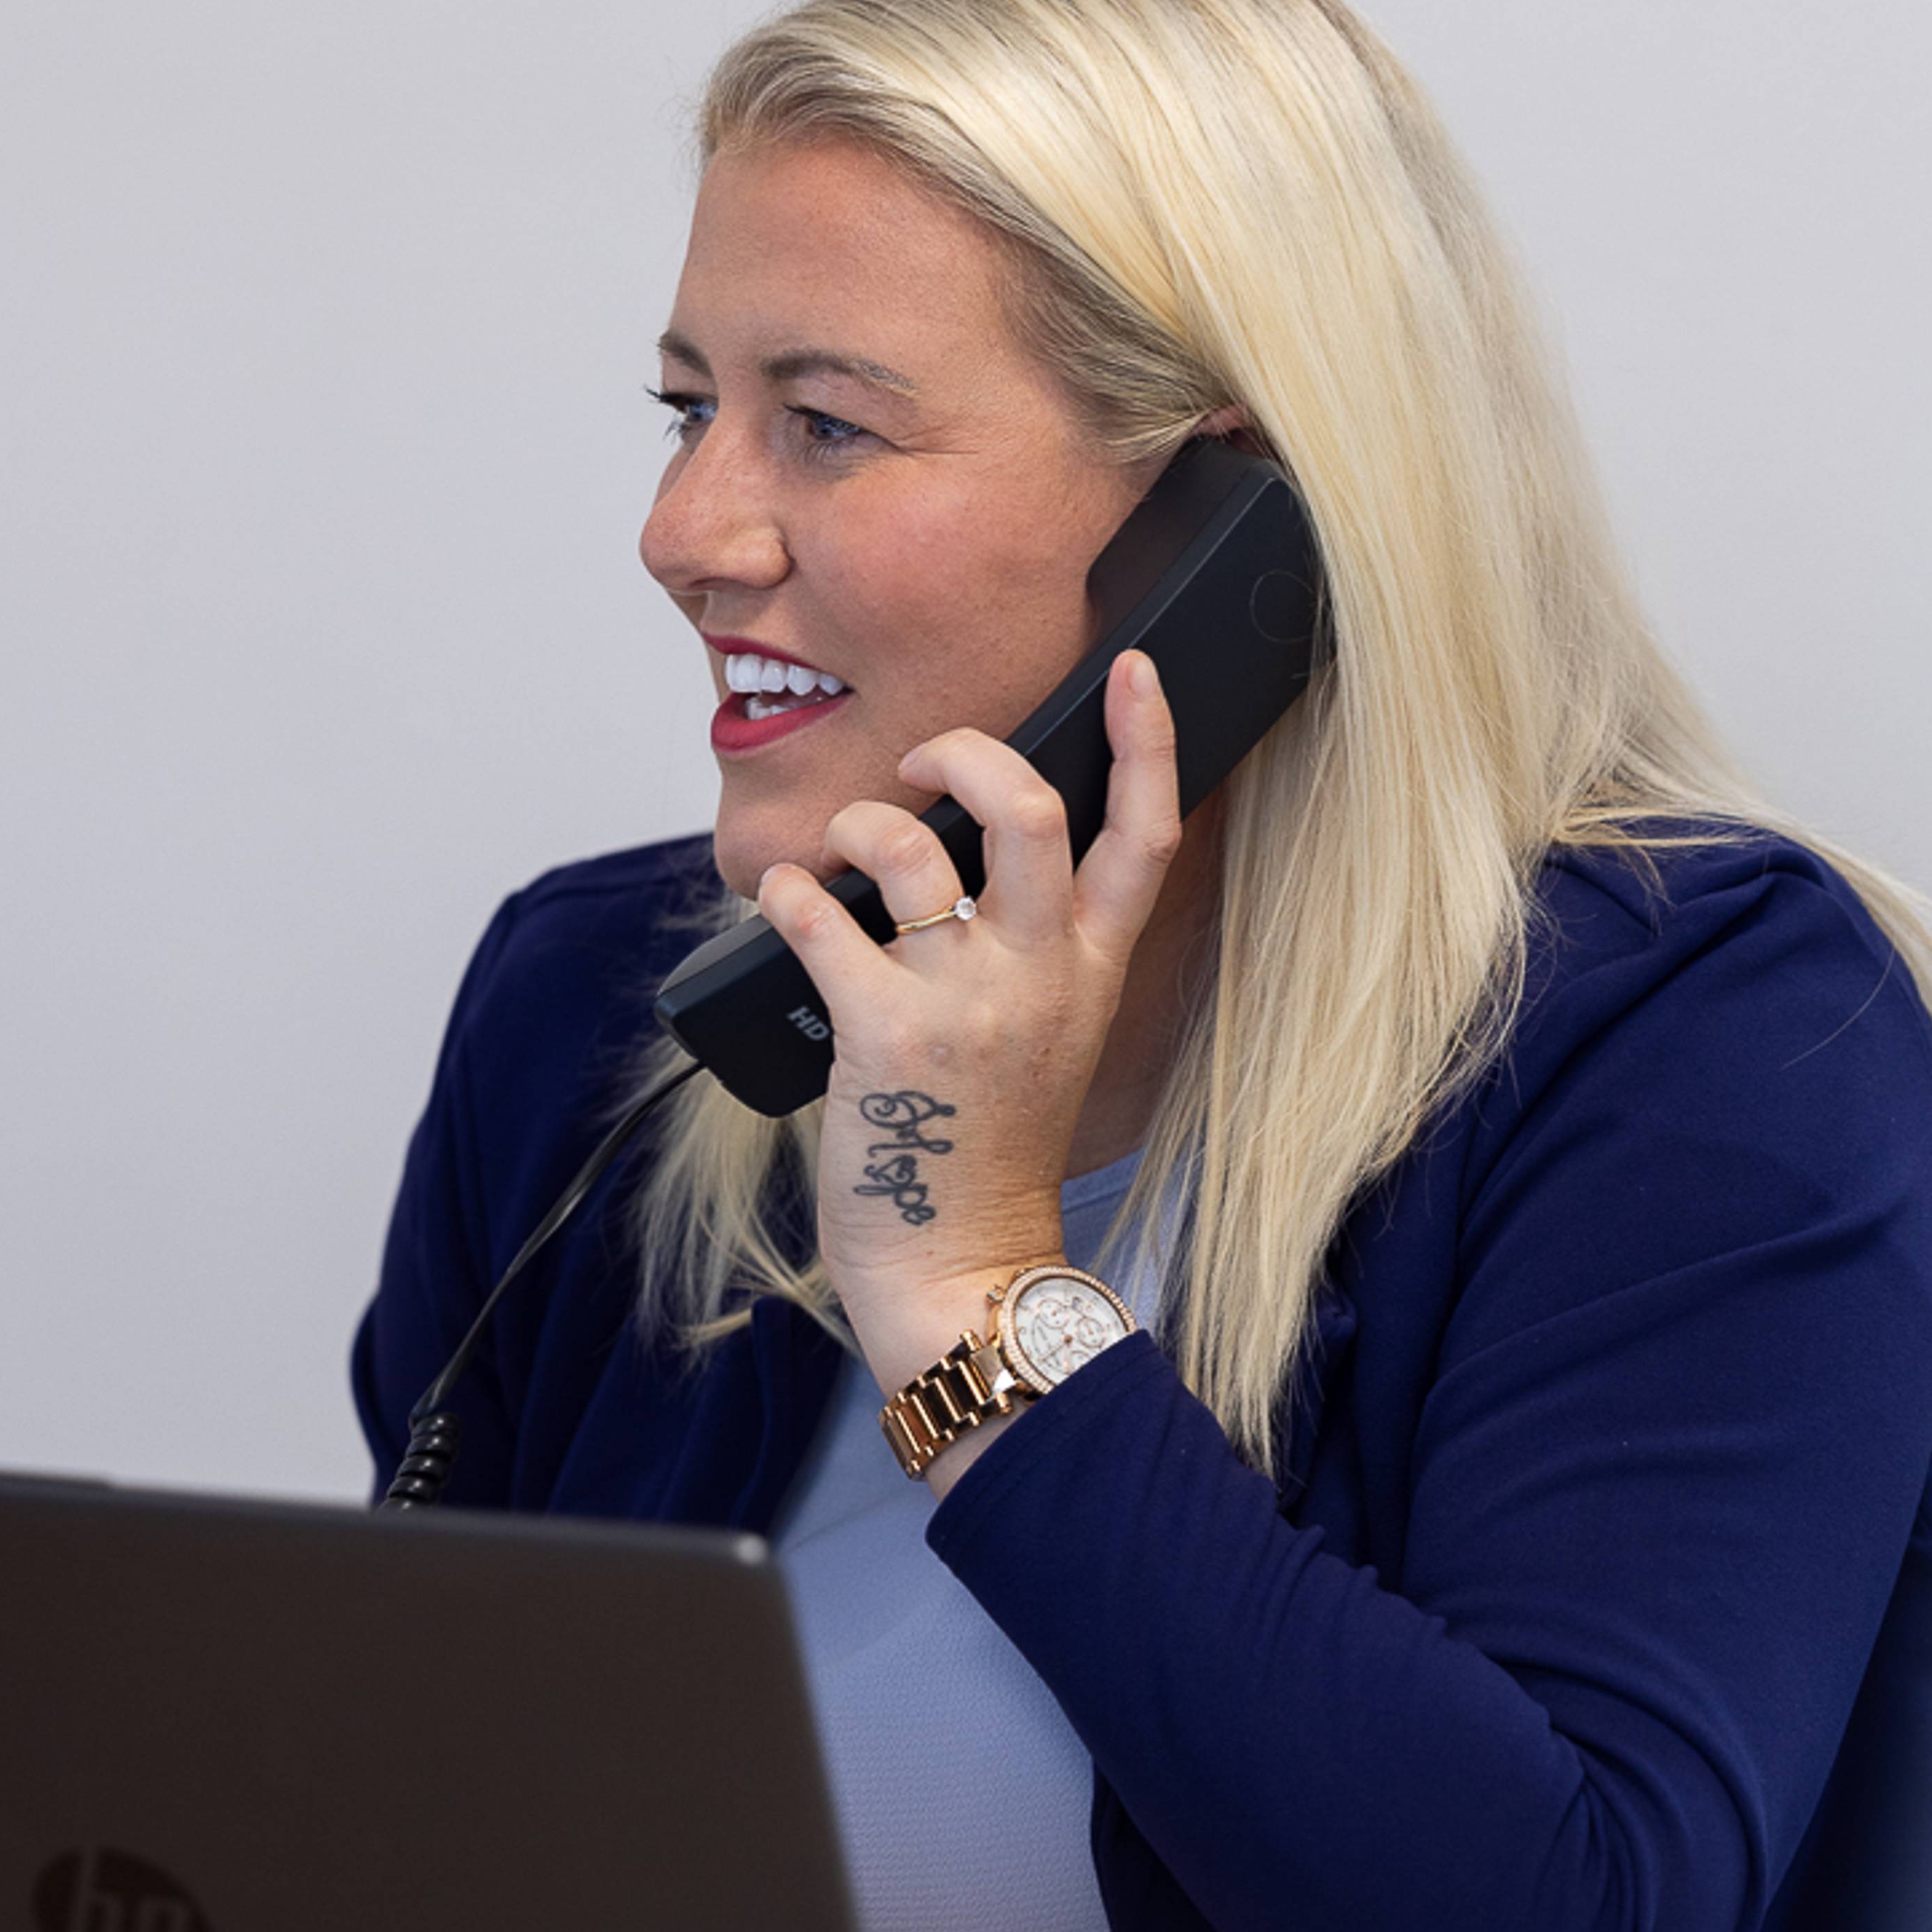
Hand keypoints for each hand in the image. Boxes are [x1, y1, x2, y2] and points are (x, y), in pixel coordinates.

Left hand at [750, 651, 1178, 1441]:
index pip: (1145, 835)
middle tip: (925, 764)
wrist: (959, 1263)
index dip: (1146, 738)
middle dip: (967, 754)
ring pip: (912, 852)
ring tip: (838, 852)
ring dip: (858, 827)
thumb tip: (958, 858)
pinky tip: (785, 901)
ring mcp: (966, 1004)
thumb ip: (1034, 952)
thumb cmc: (987, 1152)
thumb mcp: (1051, 1039)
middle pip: (1030, 811)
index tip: (1131, 668)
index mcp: (1090, 972)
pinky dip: (787, 892)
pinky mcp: (886, 1035)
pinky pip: (821, 917)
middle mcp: (1040, 976)